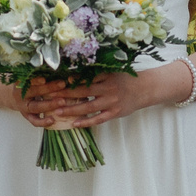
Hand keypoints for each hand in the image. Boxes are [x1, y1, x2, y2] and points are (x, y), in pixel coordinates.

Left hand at [15, 71, 147, 130]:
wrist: (145, 88)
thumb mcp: (111, 71)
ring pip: (87, 107)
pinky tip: (74, 123)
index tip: (53, 82)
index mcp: (105, 76)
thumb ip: (96, 73)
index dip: (67, 81)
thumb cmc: (125, 79)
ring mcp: (111, 102)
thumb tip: (73, 74)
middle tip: (49, 96)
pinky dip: (86, 122)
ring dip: (71, 110)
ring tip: (57, 111)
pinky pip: (98, 118)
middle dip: (64, 95)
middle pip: (82, 92)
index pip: (82, 78)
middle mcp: (107, 88)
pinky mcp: (115, 113)